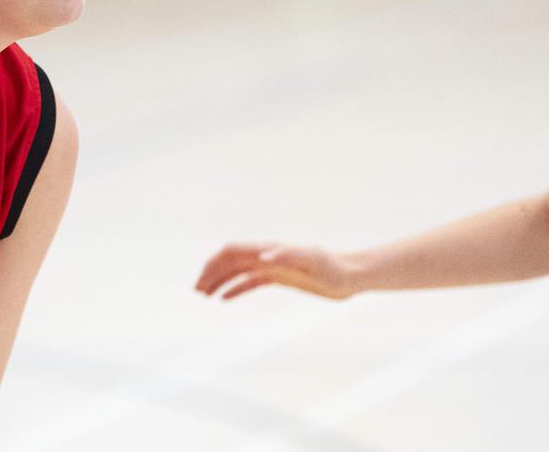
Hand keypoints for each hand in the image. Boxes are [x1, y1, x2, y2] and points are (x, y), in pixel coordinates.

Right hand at [195, 243, 355, 300]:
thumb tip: (262, 255)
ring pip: (237, 271)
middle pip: (230, 261)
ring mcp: (272, 267)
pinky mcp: (280, 278)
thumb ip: (286, 256)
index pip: (233, 251)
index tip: (202, 278)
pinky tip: (224, 299)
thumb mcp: (312, 262)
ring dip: (218, 280)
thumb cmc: (334, 268)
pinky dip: (235, 289)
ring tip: (203, 294)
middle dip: (211, 272)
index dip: (215, 262)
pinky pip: (251, 282)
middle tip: (196, 290)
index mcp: (269, 250)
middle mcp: (267, 256)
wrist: (352, 275)